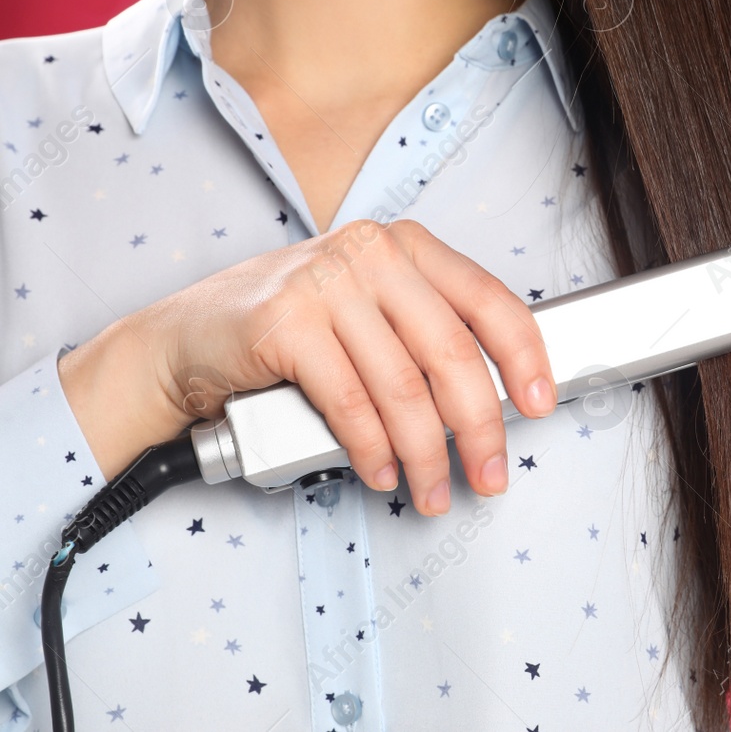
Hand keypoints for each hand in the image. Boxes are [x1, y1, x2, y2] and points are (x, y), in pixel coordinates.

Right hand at [59, 219, 555, 514]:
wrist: (184, 339)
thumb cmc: (289, 330)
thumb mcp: (370, 311)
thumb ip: (426, 334)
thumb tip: (495, 399)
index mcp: (408, 246)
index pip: (490, 301)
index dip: (524, 359)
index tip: (539, 405)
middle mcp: (373, 253)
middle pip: (453, 353)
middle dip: (479, 428)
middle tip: (488, 474)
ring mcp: (327, 283)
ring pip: (403, 387)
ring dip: (425, 454)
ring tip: (429, 490)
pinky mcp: (285, 323)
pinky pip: (351, 403)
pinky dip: (373, 449)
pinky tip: (382, 471)